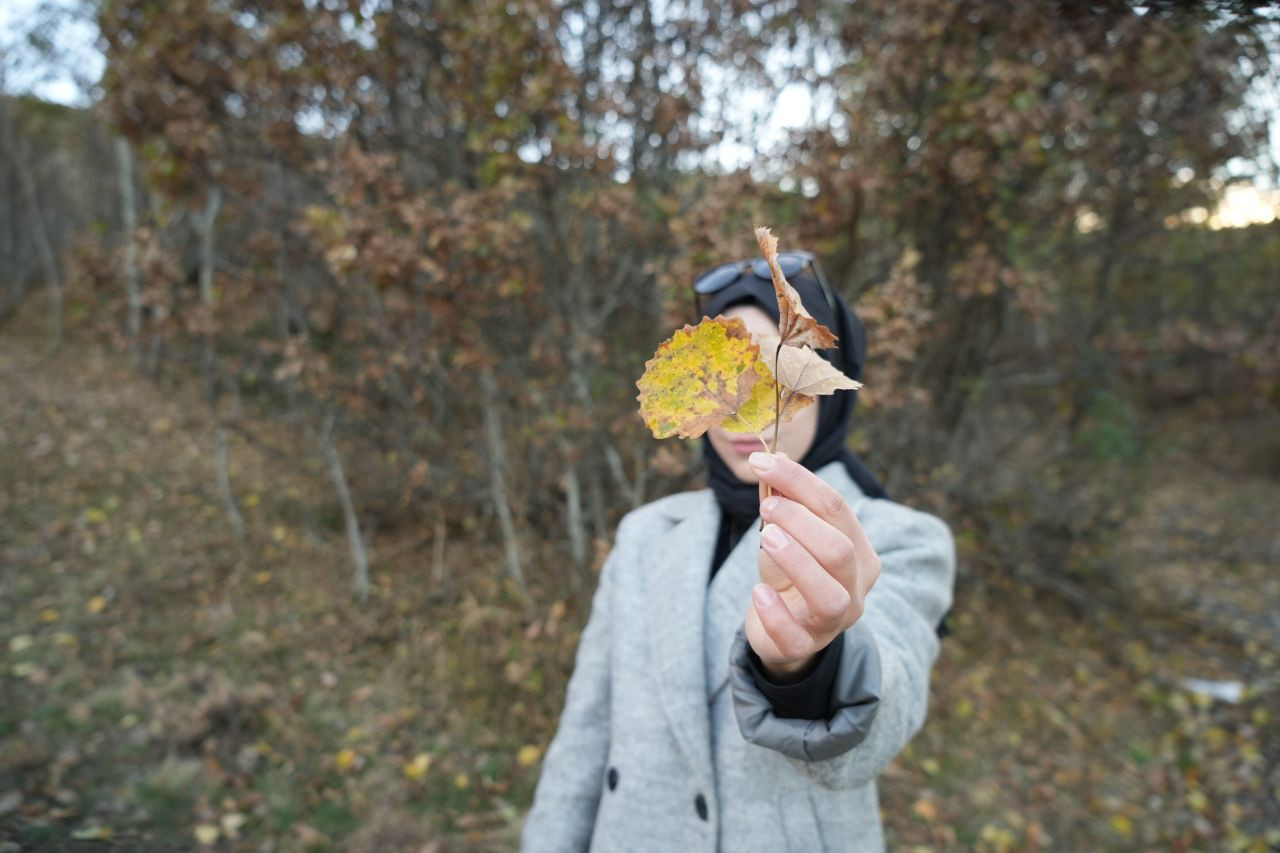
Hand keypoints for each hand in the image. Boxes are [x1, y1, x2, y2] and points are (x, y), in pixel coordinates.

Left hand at [744, 452, 881, 681]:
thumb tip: (774, 460)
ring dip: (796, 561)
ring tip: (766, 537)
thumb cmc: (788, 573)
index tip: (762, 461)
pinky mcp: (805, 647)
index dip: (798, 480)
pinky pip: (794, 634)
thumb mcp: (785, 534)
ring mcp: (834, 622)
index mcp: (859, 552)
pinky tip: (758, 593)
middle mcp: (856, 587)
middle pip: (840, 550)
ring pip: (829, 595)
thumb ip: (782, 502)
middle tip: (767, 507)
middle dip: (801, 522)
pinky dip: (774, 612)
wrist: (780, 628)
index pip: (836, 508)